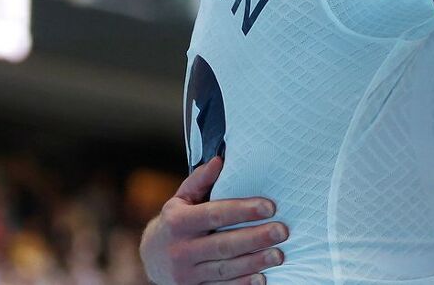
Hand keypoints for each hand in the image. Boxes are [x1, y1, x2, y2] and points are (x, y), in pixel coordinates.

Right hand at [140, 157, 288, 284]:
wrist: (151, 258)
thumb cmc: (175, 221)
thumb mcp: (180, 199)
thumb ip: (199, 180)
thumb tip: (219, 160)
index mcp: (177, 222)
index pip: (214, 214)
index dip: (242, 211)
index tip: (269, 207)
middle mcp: (180, 250)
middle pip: (222, 245)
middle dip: (254, 238)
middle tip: (281, 231)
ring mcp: (186, 274)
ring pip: (224, 269)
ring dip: (254, 262)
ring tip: (279, 255)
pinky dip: (242, 284)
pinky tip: (262, 278)